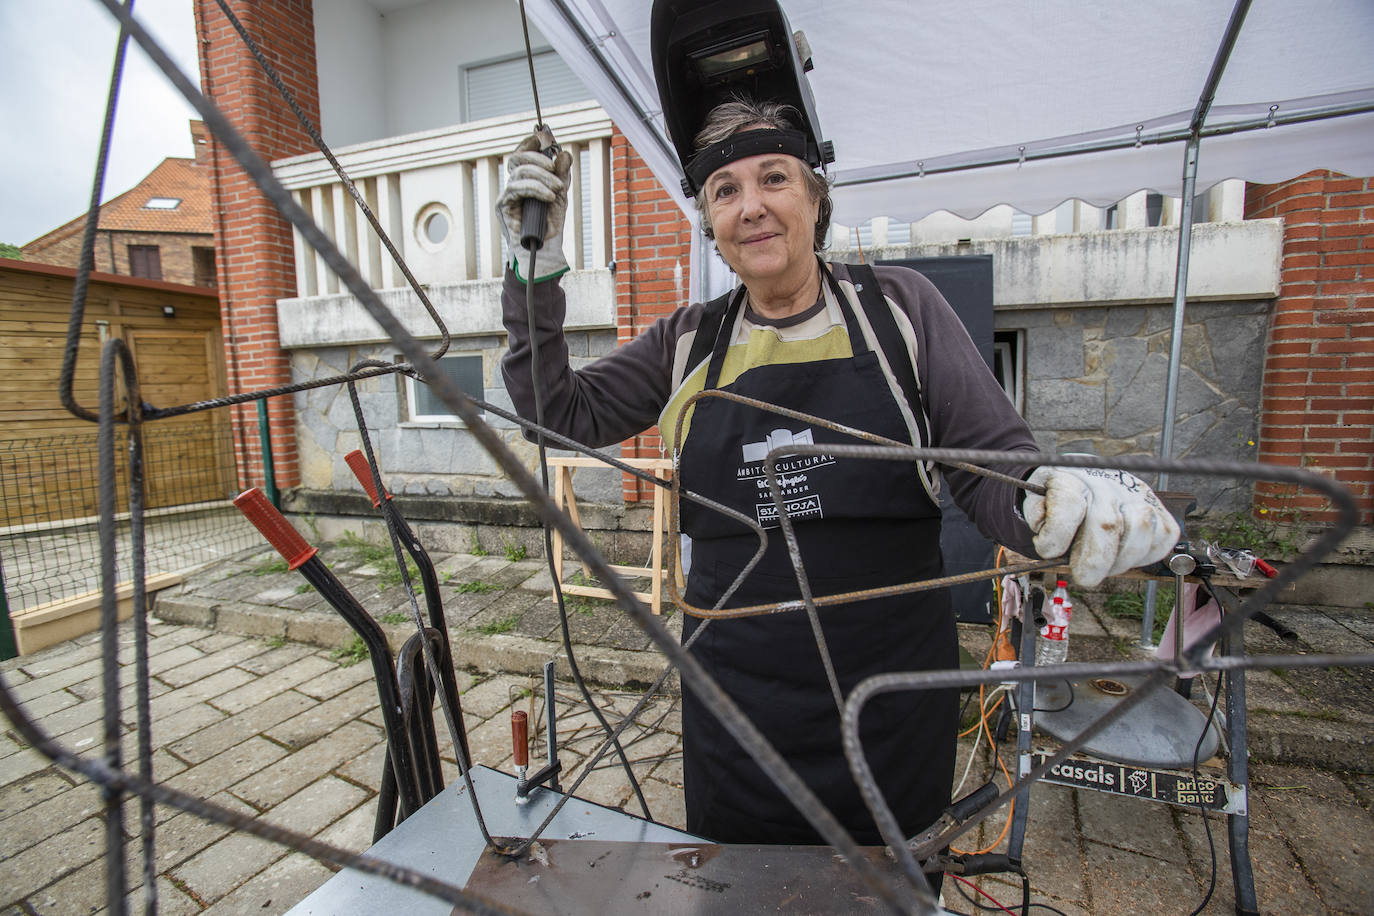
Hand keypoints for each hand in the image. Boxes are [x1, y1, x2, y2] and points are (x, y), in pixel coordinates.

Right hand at [496, 133, 573, 281]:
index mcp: (525, 180)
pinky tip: (549, 196)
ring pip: (519, 172)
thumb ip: (561, 175)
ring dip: (541, 176)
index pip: (522, 154)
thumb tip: (564, 153)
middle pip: (518, 158)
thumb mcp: (560, 195)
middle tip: (555, 168)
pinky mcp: (503, 206)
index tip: (543, 137)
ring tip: (557, 188)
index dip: (530, 143)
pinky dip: (535, 189)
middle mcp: (513, 184)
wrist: (544, 250)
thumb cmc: (549, 225)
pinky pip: (516, 188)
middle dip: (538, 158)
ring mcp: (507, 195)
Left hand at [1023, 463, 1179, 586]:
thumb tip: (1045, 532)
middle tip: (1082, 575)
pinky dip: (1146, 555)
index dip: (1055, 536)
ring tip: (1105, 566)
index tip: (1047, 550)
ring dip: (1120, 560)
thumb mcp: (1037, 499)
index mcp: (1072, 479)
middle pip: (1106, 524)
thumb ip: (1036, 514)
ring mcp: (1135, 495)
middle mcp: (1106, 485)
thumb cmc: (1060, 496)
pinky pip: (1164, 536)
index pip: (1067, 505)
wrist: (1084, 475)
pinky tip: (1125, 556)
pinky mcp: (1157, 508)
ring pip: (1139, 530)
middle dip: (1093, 561)